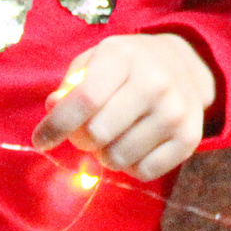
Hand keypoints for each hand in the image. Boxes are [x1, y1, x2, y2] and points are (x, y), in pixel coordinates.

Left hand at [30, 32, 216, 182]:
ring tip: (114, 137)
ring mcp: (175, 112)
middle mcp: (155, 83)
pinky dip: (131, 166)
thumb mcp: (96, 60)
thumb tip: (53, 108)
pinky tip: (134, 146)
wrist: (185, 65)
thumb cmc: (128, 65)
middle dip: (82, 140)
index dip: (57, 125)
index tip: (40, 140)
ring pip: (119, 158)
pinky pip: (144, 172)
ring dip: (106, 155)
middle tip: (87, 133)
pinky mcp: (190, 139)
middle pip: (98, 134)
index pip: (85, 100)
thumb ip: (71, 84)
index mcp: (124, 58)